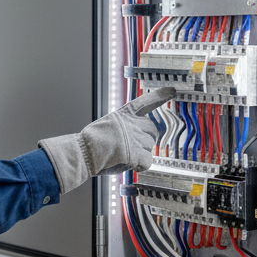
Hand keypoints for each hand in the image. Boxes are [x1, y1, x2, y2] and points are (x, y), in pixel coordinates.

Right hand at [38, 87, 175, 193]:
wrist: (83, 153)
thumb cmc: (89, 143)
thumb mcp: (106, 126)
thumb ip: (122, 128)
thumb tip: (133, 139)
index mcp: (122, 115)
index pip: (145, 102)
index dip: (160, 96)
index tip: (172, 90)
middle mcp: (131, 124)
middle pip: (152, 129)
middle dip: (148, 138)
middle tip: (136, 146)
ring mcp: (135, 138)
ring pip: (150, 146)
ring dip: (141, 153)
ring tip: (124, 156)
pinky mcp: (136, 154)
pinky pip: (147, 162)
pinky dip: (140, 166)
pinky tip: (129, 165)